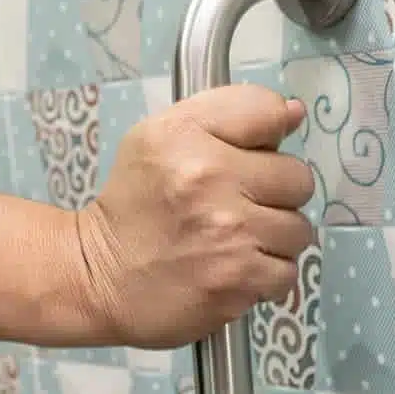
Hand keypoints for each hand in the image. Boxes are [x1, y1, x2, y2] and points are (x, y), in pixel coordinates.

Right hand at [77, 84, 314, 348]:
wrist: (96, 279)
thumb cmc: (132, 207)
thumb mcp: (159, 140)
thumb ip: (227, 115)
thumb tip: (294, 114)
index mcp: (185, 136)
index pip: (268, 112)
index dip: (264, 139)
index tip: (243, 158)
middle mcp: (209, 179)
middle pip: (297, 178)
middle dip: (273, 194)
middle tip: (236, 207)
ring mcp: (228, 234)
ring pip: (298, 230)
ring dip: (272, 239)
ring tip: (234, 242)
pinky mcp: (238, 281)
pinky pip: (286, 273)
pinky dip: (264, 277)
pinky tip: (232, 270)